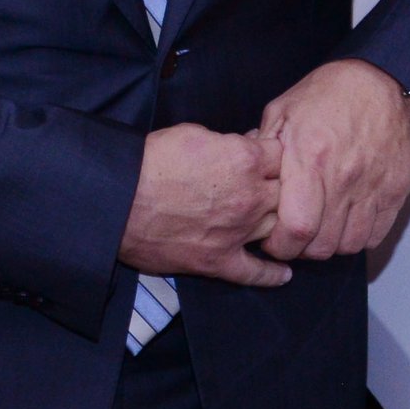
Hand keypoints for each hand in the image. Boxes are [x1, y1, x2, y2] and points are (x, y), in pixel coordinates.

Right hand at [121, 125, 291, 287]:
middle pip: (290, 192)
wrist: (119, 198)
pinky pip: (255, 272)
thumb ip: (229, 143)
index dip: (277, 154)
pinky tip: (284, 274)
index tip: (268, 158)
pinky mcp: (219, 261)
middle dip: (284, 186)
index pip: (284, 155)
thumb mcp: (196, 133)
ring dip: (280, 224)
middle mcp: (251, 197)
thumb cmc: (152, 161)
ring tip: (285, 224)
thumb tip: (241, 148)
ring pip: (280, 229)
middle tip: (271, 186)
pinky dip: (272, 275)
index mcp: (246, 160)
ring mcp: (238, 232)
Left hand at [258, 60, 409, 262]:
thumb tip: (245, 176)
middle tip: (293, 235)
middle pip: (321, 245)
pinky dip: (357, 238)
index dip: (280, 245)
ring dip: (330, 245)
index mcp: (310, 159)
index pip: (296, 228)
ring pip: (349, 245)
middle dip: (301, 249)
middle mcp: (343, 178)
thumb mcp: (283, 111)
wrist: (383, 80)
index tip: (272, 240)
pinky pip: (375, 235)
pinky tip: (345, 223)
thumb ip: (261, 149)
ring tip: (319, 229)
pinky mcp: (395, 191)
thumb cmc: (330, 94)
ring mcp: (372, 187)